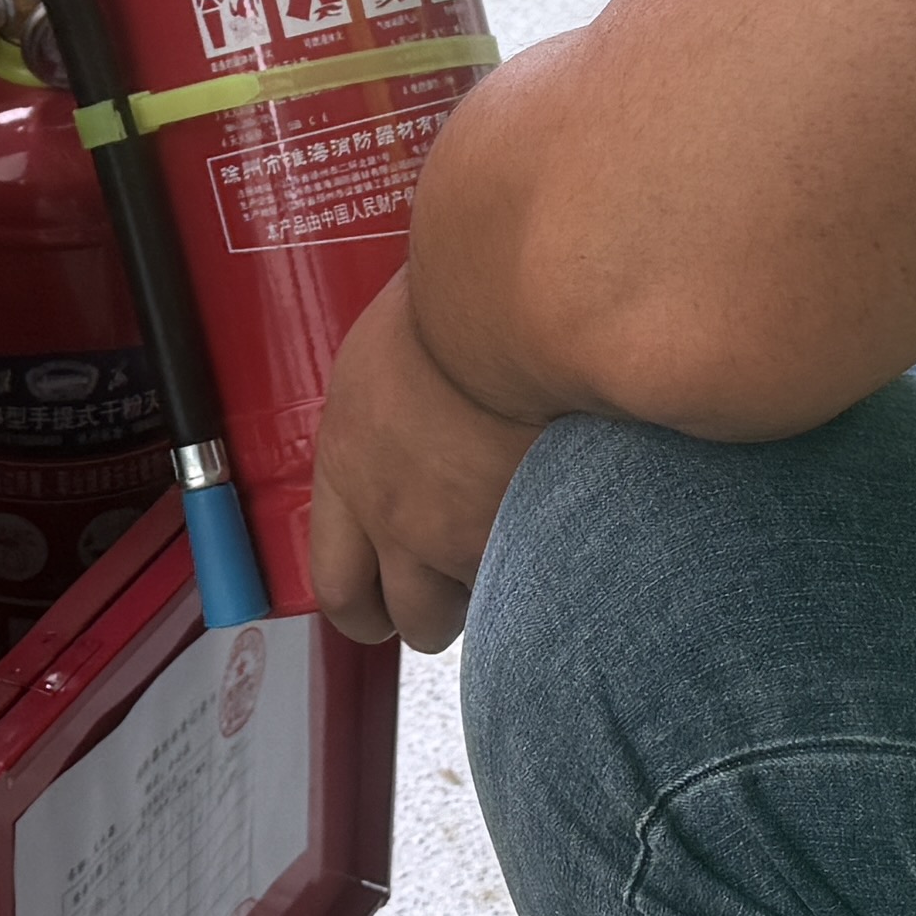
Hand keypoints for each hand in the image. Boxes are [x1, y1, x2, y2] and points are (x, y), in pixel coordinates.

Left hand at [304, 278, 538, 654]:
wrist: (510, 300)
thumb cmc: (448, 297)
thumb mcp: (386, 349)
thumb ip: (387, 406)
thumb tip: (407, 403)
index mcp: (349, 466)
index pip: (336, 581)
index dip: (364, 604)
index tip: (383, 602)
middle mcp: (397, 516)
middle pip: (406, 618)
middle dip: (438, 610)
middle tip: (465, 578)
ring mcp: (464, 534)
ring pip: (486, 609)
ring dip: (505, 587)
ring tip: (533, 537)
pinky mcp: (529, 536)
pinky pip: (544, 582)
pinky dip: (559, 565)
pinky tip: (579, 523)